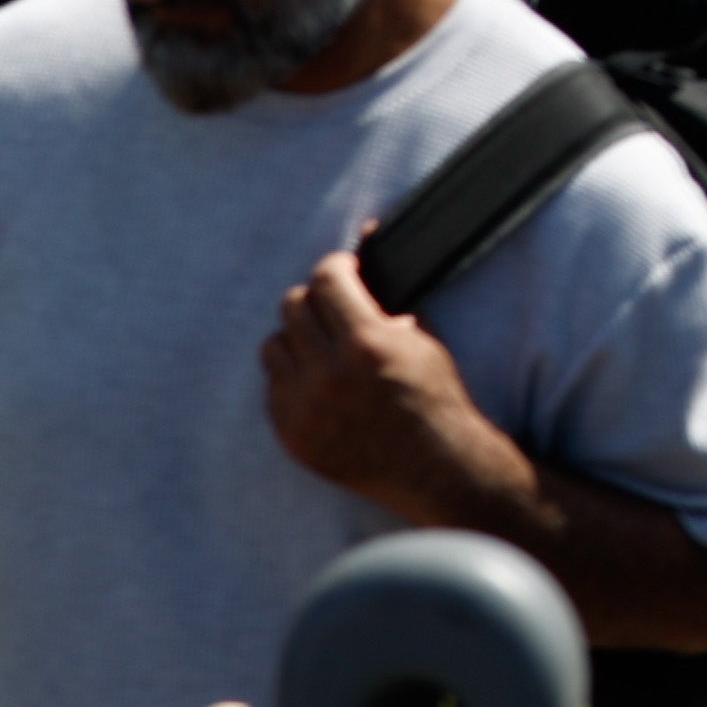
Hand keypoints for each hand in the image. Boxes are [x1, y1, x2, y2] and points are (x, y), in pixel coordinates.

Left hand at [259, 251, 522, 526]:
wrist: (432, 467)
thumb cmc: (434, 399)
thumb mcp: (423, 339)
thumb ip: (386, 298)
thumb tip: (367, 238)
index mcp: (367, 343)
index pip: (326, 279)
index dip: (336, 267)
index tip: (344, 270)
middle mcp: (329, 374)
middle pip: (293, 306)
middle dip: (317, 300)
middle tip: (334, 309)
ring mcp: (305, 408)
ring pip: (273, 345)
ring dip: (298, 339)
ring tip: (323, 348)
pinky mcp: (291, 435)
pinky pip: (271, 386)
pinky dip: (292, 378)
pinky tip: (317, 383)